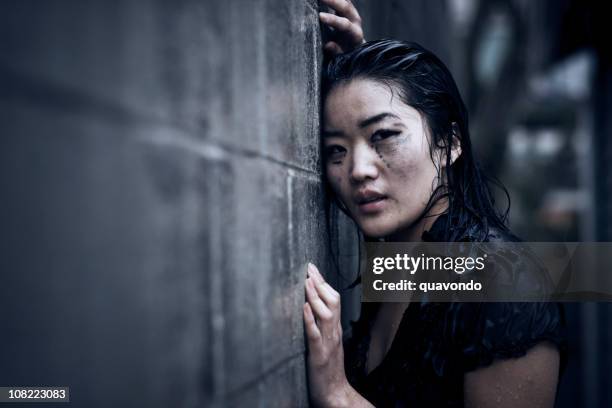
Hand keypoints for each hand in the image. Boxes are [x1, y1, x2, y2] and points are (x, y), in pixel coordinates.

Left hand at [303, 263, 349, 406]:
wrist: (335, 393)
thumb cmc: (328, 368)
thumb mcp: (327, 342)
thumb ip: (321, 325)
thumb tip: (309, 306)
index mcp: (335, 328)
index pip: (334, 299)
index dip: (323, 282)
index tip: (312, 268)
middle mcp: (334, 332)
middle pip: (333, 302)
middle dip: (320, 283)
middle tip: (309, 268)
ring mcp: (328, 344)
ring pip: (326, 315)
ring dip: (316, 297)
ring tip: (306, 282)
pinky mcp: (319, 356)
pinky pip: (315, 335)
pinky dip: (310, 320)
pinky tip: (303, 308)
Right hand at [319, 0, 365, 54]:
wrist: (354, 47)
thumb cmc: (345, 52)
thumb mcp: (341, 55)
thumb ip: (336, 51)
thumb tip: (328, 45)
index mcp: (355, 33)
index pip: (344, 24)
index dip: (332, 20)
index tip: (320, 16)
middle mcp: (356, 20)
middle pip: (345, 7)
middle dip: (333, 1)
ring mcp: (352, 12)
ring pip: (345, 0)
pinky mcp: (348, 7)